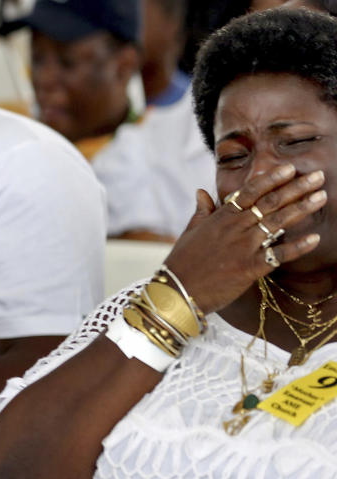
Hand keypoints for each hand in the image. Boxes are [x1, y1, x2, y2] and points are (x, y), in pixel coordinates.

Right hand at [164, 164, 326, 312]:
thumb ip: (201, 211)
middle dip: (296, 188)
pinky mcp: (249, 269)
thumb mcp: (189, 233)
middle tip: (318, 177)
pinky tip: (314, 238)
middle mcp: (235, 229)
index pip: (250, 192)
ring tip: (320, 196)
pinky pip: (278, 255)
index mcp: (220, 218)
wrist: (176, 292)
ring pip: (277, 223)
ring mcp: (243, 248)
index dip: (271, 179)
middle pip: (270, 203)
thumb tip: (201, 191)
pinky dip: (297, 247)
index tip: (290, 168)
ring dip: (302, 209)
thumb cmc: (181, 263)